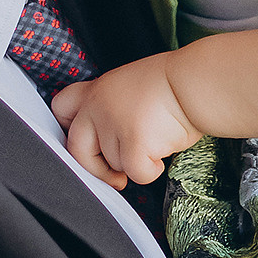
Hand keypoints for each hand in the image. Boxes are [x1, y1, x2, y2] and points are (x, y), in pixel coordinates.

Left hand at [52, 57, 201, 188]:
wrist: (196, 83)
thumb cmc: (175, 84)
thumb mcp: (132, 84)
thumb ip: (113, 106)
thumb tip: (109, 141)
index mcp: (98, 89)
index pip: (61, 106)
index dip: (66, 127)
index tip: (86, 141)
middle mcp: (99, 106)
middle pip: (76, 147)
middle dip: (94, 167)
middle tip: (112, 174)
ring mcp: (113, 125)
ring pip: (113, 164)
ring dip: (134, 163)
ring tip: (156, 141)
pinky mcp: (133, 144)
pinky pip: (135, 173)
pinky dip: (151, 171)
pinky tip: (162, 155)